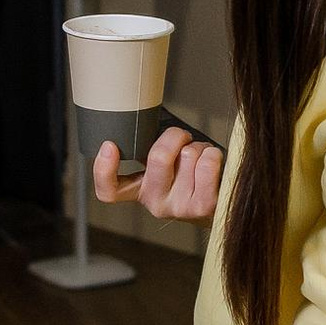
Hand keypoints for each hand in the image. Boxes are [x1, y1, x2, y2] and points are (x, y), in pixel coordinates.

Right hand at [92, 128, 222, 222]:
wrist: (221, 206)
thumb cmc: (193, 177)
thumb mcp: (165, 166)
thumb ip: (151, 151)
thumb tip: (144, 117)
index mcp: (139, 191)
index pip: (109, 191)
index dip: (103, 169)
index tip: (110, 145)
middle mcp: (156, 203)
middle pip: (158, 157)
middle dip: (175, 135)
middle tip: (183, 138)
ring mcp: (179, 207)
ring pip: (188, 154)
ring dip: (198, 147)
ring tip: (201, 159)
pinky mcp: (203, 207)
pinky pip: (207, 163)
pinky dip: (212, 154)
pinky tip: (212, 162)